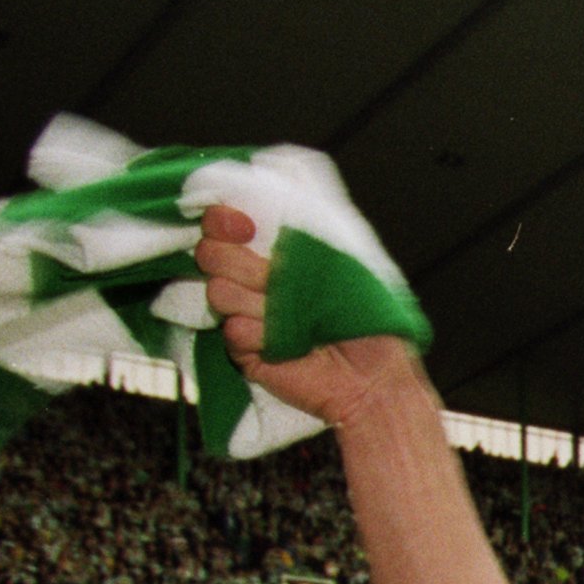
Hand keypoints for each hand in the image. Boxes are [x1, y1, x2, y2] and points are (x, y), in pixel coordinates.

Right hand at [196, 208, 424, 432]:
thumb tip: (264, 208)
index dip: (222, 221)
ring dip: (258, 302)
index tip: (247, 229)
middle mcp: (249, 281)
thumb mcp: (339, 259)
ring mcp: (243, 314)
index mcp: (270, 253)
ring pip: (218, 291)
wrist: (373, 375)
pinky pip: (234, 330)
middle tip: (277, 281)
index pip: (219, 223)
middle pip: (210, 254)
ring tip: (293, 318)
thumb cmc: (364, 316)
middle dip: (243, 264)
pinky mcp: (243, 351)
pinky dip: (262, 335)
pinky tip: (289, 345)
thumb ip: (300, 231)